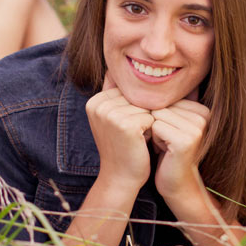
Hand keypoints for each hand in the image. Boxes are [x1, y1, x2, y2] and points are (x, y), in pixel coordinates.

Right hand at [85, 73, 153, 190]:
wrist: (121, 178)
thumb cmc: (124, 147)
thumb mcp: (116, 118)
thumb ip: (117, 94)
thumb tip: (124, 67)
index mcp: (95, 101)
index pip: (129, 91)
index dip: (135, 109)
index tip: (126, 129)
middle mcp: (98, 105)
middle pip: (137, 96)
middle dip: (142, 114)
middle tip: (133, 135)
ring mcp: (109, 114)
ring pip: (146, 106)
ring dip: (147, 122)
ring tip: (136, 138)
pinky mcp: (124, 124)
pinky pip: (151, 116)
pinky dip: (151, 130)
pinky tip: (140, 142)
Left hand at [151, 99, 210, 198]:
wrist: (177, 183)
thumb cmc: (169, 152)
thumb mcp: (170, 123)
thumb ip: (169, 102)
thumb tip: (152, 75)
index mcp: (202, 109)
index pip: (166, 98)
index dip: (160, 116)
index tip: (170, 133)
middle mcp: (203, 116)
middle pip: (161, 105)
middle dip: (156, 124)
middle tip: (167, 142)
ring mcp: (197, 128)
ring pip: (156, 115)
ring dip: (154, 132)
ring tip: (166, 146)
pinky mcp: (186, 140)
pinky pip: (156, 127)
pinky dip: (154, 140)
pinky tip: (165, 151)